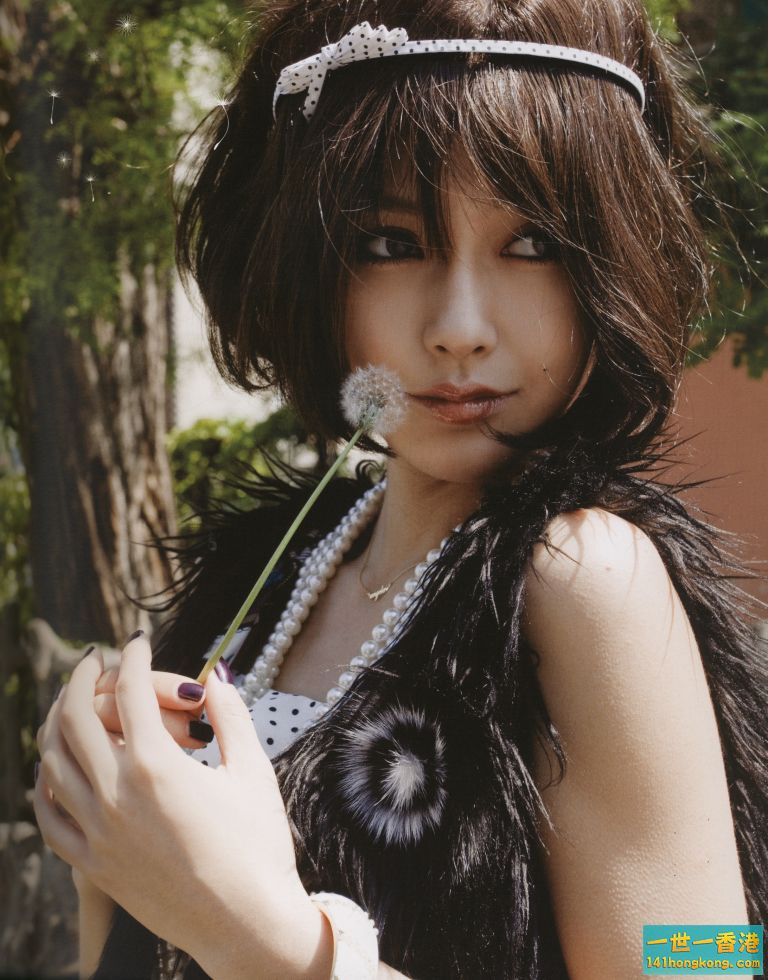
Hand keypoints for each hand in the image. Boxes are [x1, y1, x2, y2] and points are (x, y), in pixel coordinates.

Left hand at [33, 635, 325, 976]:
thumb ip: (230, 714)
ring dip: (58, 722)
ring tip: (73, 703)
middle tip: (97, 659)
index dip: (134, 657)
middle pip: (74, 717)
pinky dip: (47, 783)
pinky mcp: (93, 864)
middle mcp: (116, 796)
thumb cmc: (258, 846)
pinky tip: (58, 769)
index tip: (138, 640)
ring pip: (52, 762)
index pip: (130, 691)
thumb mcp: (252, 770)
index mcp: (158, 767)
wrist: (246, 923)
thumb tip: (216, 675)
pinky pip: (49, 816)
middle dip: (82, 677)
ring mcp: (98, 833)